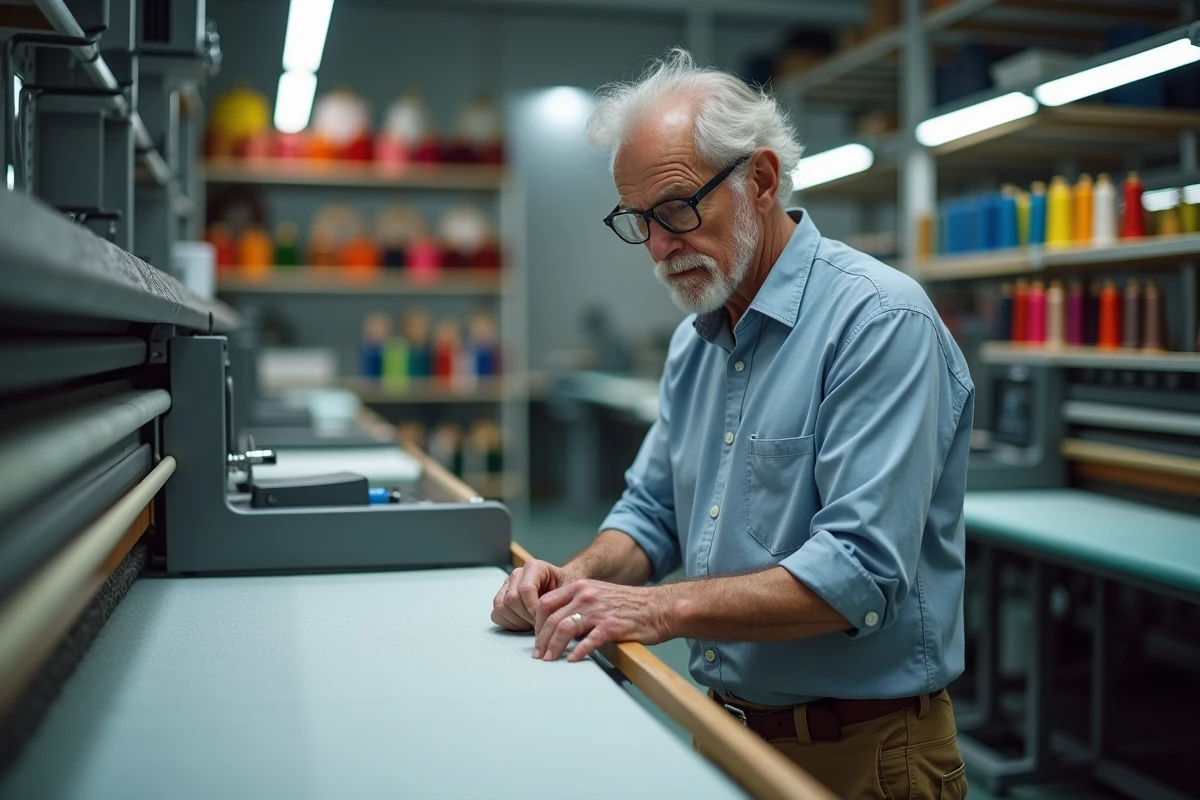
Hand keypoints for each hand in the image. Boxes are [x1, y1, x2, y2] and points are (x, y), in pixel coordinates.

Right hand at [491, 559, 574, 631]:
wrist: (563, 588)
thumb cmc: (567, 589)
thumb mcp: (570, 590)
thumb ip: (560, 599)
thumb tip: (548, 617)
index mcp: (534, 567)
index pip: (525, 589)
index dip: (533, 608)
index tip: (544, 618)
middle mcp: (517, 574)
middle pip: (511, 599)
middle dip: (526, 616)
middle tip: (540, 623)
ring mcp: (506, 586)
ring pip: (501, 607)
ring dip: (518, 621)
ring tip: (533, 623)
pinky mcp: (501, 598)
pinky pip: (496, 614)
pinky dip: (509, 624)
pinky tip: (524, 624)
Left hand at [533, 580, 675, 662]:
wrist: (659, 607)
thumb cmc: (630, 604)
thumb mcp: (599, 594)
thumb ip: (578, 603)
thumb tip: (557, 622)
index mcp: (581, 587)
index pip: (546, 602)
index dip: (537, 622)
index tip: (537, 637)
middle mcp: (586, 596)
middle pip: (552, 618)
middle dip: (541, 639)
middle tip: (538, 655)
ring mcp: (598, 611)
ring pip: (564, 629)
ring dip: (553, 647)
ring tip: (549, 660)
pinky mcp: (611, 626)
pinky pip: (588, 641)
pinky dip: (577, 652)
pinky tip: (572, 660)